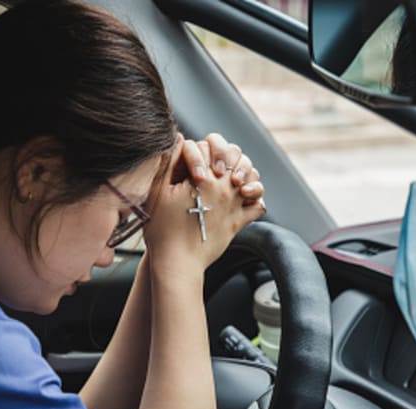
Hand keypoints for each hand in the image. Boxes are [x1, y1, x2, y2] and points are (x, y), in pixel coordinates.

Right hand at [144, 134, 264, 276]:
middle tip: (213, 168)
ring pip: (253, 177)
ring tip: (230, 180)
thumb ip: (169, 162)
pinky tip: (242, 199)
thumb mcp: (157, 192)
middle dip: (226, 156)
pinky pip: (258, 205)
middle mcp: (226, 189)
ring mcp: (235, 205)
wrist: (177, 263)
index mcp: (206, 178)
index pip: (212, 146)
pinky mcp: (239, 223)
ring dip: (244, 174)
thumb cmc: (162, 230)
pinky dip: (254, 199)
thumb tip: (180, 138)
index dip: (201, 150)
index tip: (191, 167)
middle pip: (237, 156)